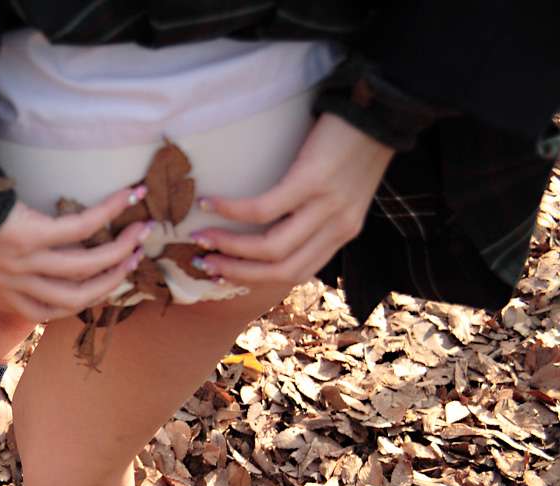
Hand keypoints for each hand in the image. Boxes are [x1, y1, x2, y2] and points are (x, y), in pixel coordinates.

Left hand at [0, 186, 152, 323]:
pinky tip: (127, 197)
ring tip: (142, 232)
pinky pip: (81, 228)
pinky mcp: (32, 235)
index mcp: (5, 292)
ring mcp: (27, 262)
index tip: (106, 284)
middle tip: (135, 258)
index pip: (51, 311)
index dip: (84, 301)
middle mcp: (19, 283)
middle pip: (78, 295)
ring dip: (119, 249)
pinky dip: (107, 212)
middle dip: (112, 279)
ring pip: (86, 266)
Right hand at [187, 112, 394, 289]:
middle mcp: (337, 227)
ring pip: (270, 248)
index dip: (254, 278)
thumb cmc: (358, 143)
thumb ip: (318, 212)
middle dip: (236, 271)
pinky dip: (231, 210)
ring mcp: (325, 206)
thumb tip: (272, 223)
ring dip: (229, 247)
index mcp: (343, 232)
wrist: (383, 108)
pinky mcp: (312, 180)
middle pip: (280, 270)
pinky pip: (264, 208)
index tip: (222, 272)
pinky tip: (209, 203)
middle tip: (202, 262)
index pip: (296, 273)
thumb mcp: (344, 189)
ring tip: (201, 237)